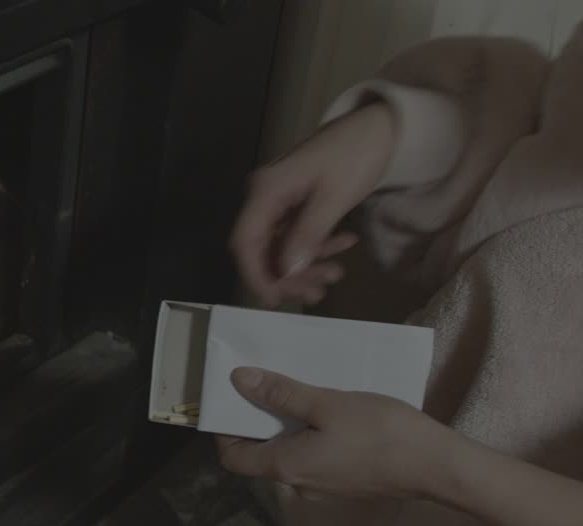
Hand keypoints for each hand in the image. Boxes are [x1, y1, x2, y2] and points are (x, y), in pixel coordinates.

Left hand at [215, 367, 457, 499]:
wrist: (438, 466)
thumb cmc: (381, 433)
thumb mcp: (326, 404)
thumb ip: (281, 394)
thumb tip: (239, 380)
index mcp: (286, 467)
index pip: (233, 457)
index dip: (223, 430)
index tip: (229, 400)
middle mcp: (298, 484)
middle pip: (260, 453)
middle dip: (257, 419)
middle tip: (263, 383)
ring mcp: (323, 486)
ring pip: (289, 452)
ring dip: (286, 423)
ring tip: (295, 388)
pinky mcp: (345, 481)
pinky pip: (314, 455)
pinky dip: (309, 432)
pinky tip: (325, 406)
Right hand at [230, 104, 395, 307]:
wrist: (382, 125)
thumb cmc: (357, 154)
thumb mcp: (334, 197)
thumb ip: (308, 235)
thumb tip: (287, 272)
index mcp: (266, 190)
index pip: (244, 241)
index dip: (255, 274)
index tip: (274, 299)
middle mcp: (265, 196)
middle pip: (261, 248)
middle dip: (286, 275)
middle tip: (317, 291)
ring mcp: (280, 200)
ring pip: (280, 246)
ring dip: (304, 265)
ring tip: (336, 275)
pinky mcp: (296, 203)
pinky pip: (296, 235)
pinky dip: (316, 247)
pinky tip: (343, 247)